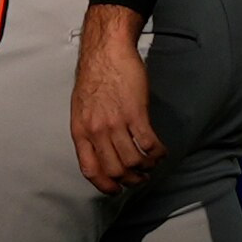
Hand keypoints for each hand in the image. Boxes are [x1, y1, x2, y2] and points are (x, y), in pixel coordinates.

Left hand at [72, 3, 163, 193]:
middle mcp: (97, 130)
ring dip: (146, 167)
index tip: (116, 189)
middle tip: (139, 176)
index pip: (90, 169)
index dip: (104, 185)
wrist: (106, 51)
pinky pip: (149, 144)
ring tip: (151, 163)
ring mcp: (116, 123)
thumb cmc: (94, 77)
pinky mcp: (136, 113)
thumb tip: (100, 152)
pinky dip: (157, 153)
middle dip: (130, 179)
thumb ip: (89, 131)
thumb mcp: (81, 108)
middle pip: (115, 170)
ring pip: (133, 161)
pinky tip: (161, 151)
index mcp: (80, 131)